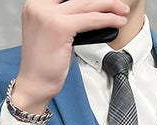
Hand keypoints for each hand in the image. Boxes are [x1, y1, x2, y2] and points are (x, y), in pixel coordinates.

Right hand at [13, 0, 129, 112]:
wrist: (34, 84)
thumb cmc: (43, 65)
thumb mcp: (52, 33)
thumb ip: (65, 18)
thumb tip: (88, 13)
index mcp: (35, 4)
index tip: (102, 2)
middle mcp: (39, 6)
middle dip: (102, 0)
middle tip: (118, 3)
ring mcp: (48, 15)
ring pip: (87, 5)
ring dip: (109, 6)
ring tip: (122, 10)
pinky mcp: (60, 27)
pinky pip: (90, 20)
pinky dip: (107, 20)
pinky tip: (117, 22)